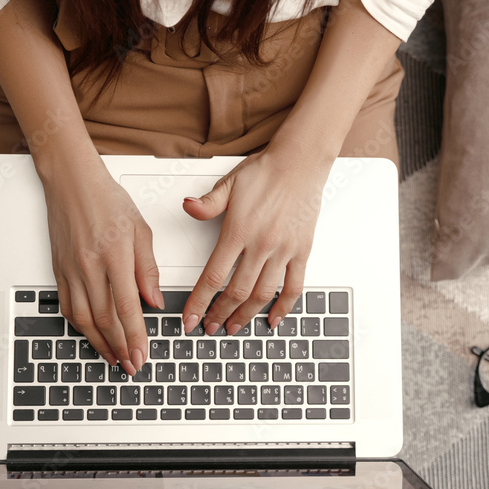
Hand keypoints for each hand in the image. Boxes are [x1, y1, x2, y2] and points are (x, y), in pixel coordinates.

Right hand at [40, 152, 161, 374]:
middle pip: (105, 319)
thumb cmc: (107, 200)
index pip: (126, 307)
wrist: (71, 183)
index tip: (143, 355)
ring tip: (114, 357)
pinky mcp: (59, 271)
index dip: (135, 336)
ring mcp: (71, 271)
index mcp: (115, 256)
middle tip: (132, 365)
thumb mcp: (140, 230)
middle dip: (121, 347)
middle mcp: (89, 266)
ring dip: (100, 343)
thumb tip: (155, 301)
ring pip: (84, 319)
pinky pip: (68, 307)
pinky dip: (81, 326)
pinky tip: (92, 335)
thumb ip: (148, 269)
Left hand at [181, 149, 331, 335]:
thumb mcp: (229, 185)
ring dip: (246, 316)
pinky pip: (294, 286)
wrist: (301, 162)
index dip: (199, 302)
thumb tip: (187, 208)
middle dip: (219, 314)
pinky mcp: (302, 250)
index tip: (190, 319)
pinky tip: (273, 319)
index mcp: (238, 231)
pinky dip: (283, 307)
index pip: (213, 277)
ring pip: (263, 294)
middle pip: (236, 292)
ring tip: (233, 327)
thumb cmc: (266, 171)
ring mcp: (283, 250)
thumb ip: (207, 204)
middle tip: (209, 327)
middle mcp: (261, 245)